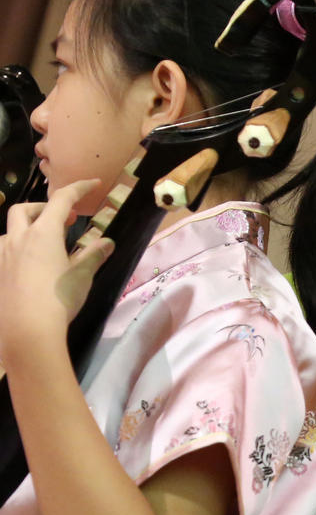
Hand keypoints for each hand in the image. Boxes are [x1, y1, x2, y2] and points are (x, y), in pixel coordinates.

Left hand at [0, 180, 110, 366]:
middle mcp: (18, 239)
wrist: (26, 330)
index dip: (78, 188)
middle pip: (23, 210)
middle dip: (42, 208)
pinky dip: (16, 251)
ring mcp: (2, 256)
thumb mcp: (82, 276)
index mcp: (43, 233)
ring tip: (43, 244)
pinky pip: (3, 253)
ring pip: (10, 231)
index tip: (93, 184)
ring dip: (26, 230)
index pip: (61, 200)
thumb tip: (106, 242)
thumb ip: (93, 255)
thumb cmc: (59, 299)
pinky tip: (27, 266)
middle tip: (63, 219)